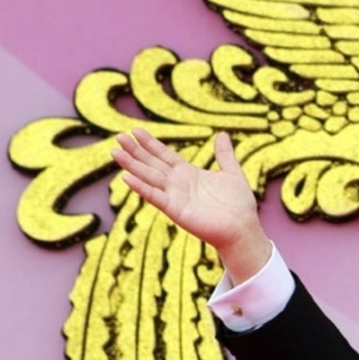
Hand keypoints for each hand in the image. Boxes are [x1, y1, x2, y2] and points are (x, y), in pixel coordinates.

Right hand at [112, 128, 272, 278]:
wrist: (243, 228)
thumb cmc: (238, 204)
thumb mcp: (232, 173)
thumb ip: (224, 155)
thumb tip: (221, 135)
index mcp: (189, 173)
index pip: (164, 155)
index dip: (150, 143)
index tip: (135, 131)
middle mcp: (178, 183)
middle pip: (152, 163)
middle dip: (136, 151)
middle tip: (118, 137)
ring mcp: (175, 196)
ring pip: (149, 177)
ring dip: (132, 166)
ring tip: (115, 153)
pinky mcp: (175, 210)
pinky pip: (156, 197)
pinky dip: (142, 188)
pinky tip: (127, 178)